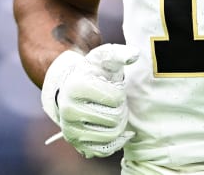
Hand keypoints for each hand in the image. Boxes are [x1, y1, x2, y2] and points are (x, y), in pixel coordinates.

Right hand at [41, 43, 138, 157]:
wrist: (70, 87)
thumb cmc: (92, 71)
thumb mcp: (103, 57)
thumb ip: (120, 53)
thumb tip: (134, 54)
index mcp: (76, 87)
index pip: (115, 97)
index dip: (120, 91)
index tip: (113, 86)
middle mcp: (69, 111)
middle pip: (114, 118)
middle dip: (121, 108)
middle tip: (115, 101)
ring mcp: (71, 130)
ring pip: (111, 134)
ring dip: (119, 123)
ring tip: (113, 111)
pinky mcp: (76, 144)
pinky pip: (104, 150)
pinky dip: (114, 141)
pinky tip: (114, 127)